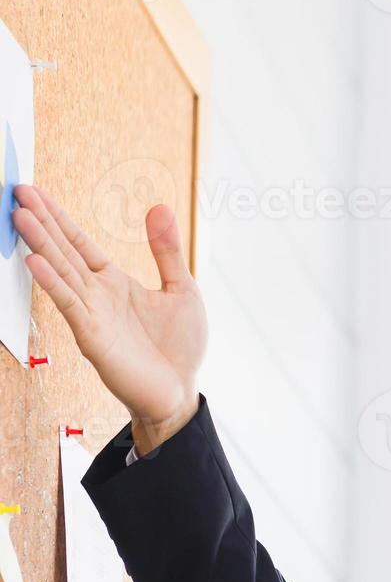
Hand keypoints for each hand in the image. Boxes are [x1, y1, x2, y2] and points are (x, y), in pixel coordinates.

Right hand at [13, 184, 205, 452]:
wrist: (179, 391)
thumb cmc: (179, 347)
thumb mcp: (182, 289)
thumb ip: (167, 251)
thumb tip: (160, 208)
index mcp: (114, 282)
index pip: (79, 243)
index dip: (58, 218)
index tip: (35, 193)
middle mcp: (97, 295)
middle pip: (63, 251)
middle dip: (42, 222)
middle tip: (17, 191)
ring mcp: (91, 314)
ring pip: (61, 272)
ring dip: (41, 244)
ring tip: (20, 216)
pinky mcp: (92, 336)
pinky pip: (69, 304)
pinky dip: (52, 282)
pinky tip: (35, 260)